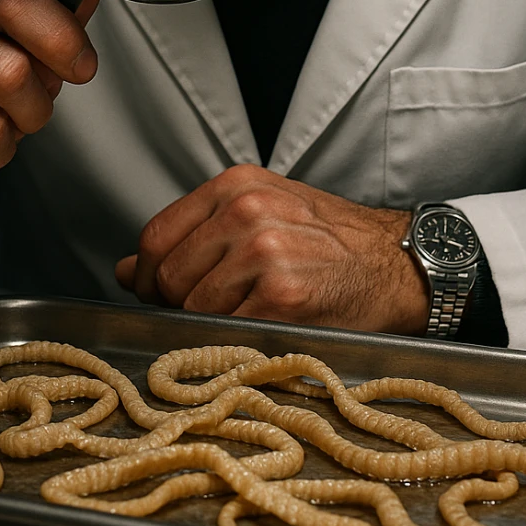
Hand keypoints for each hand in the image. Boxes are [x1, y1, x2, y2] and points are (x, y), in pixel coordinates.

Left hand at [115, 164, 429, 334]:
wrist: (397, 263)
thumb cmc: (332, 242)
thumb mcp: (262, 213)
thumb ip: (195, 235)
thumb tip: (128, 270)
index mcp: (237, 185)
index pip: (157, 236)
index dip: (150, 276)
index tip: (160, 294)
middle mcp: (247, 211)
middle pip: (169, 276)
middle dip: (177, 305)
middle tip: (213, 311)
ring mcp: (264, 252)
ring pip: (194, 308)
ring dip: (212, 324)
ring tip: (250, 315)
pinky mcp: (282, 295)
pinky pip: (229, 331)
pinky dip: (239, 339)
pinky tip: (267, 326)